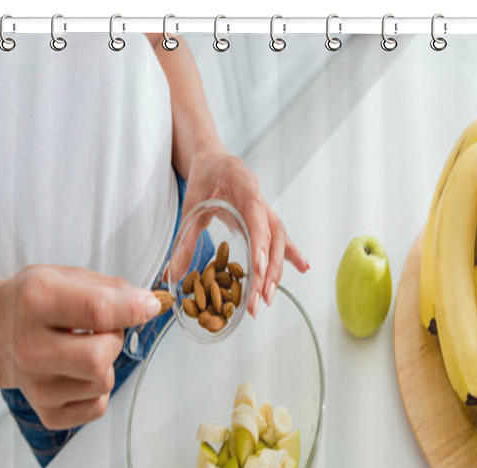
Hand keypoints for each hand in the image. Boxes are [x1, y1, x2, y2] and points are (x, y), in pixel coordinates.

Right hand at [0, 265, 161, 428]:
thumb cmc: (35, 304)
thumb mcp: (66, 277)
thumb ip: (112, 288)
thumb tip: (149, 304)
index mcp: (36, 302)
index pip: (98, 311)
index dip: (134, 308)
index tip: (148, 306)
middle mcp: (30, 347)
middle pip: (98, 358)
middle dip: (114, 341)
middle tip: (102, 332)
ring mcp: (36, 385)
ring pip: (103, 383)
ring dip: (107, 366)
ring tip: (85, 351)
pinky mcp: (47, 412)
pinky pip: (98, 407)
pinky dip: (98, 391)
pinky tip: (79, 374)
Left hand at [181, 147, 308, 316]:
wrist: (214, 161)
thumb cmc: (203, 179)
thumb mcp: (190, 206)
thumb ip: (184, 240)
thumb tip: (172, 274)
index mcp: (243, 185)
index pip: (257, 216)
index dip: (260, 243)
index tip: (259, 269)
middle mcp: (260, 198)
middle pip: (273, 235)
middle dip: (269, 269)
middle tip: (261, 297)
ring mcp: (266, 210)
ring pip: (280, 240)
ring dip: (277, 269)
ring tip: (268, 296)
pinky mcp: (267, 219)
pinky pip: (282, 238)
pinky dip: (292, 254)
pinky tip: (303, 268)